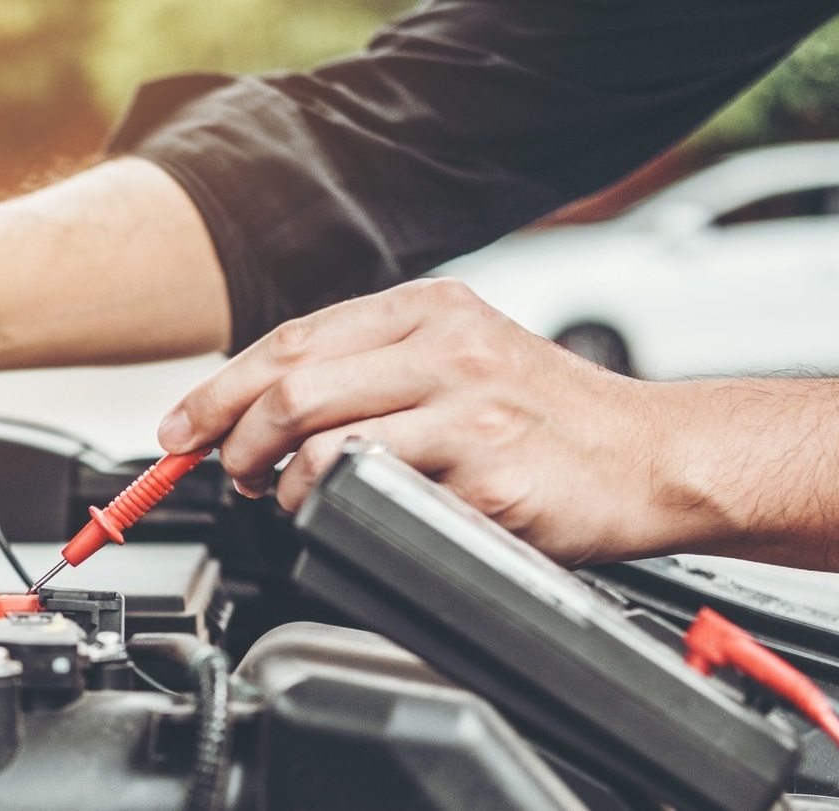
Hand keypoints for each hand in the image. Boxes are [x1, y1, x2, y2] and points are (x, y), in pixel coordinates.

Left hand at [155, 278, 692, 564]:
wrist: (657, 457)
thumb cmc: (552, 417)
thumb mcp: (464, 355)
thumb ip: (373, 367)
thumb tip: (262, 404)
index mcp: (432, 309)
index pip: (291, 341)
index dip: (219, 389)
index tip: (181, 427)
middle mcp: (448, 348)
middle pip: (291, 389)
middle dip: (233, 439)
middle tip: (229, 471)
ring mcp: (469, 411)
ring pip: (322, 443)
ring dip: (283, 482)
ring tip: (290, 496)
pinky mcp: (487, 476)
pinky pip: (379, 494)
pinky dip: (342, 510)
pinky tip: (351, 513)